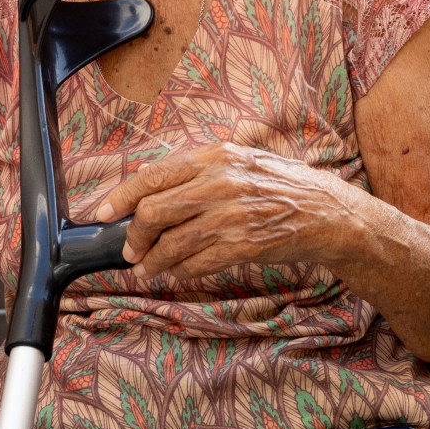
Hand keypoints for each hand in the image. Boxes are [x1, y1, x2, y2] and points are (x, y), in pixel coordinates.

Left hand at [93, 142, 354, 279]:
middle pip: (153, 212)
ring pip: (170, 244)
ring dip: (153, 261)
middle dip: (133, 235)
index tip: (103, 213)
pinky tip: (176, 272)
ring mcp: (231, 216)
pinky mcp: (242, 246)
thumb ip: (198, 170)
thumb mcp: (240, 161)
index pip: (152, 176)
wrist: (326, 212)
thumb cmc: (280, 185)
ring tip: (148, 267)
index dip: (120, 197)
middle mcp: (220, 183)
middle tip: (130, 248)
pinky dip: (179, 271)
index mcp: (215, 157)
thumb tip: (149, 184)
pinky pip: (196, 264)